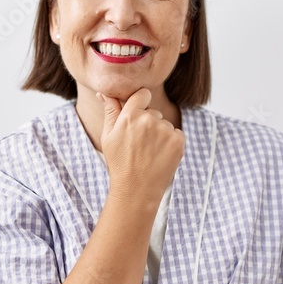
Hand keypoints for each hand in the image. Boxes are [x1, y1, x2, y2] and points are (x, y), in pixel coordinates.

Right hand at [97, 87, 183, 205]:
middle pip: (153, 112)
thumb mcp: (108, 137)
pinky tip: (160, 156)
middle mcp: (149, 119)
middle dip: (148, 123)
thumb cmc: (119, 163)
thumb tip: (104, 93)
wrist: (136, 190)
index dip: (141, 103)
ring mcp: (165, 130)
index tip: (138, 115)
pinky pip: (176, 134)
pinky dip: (171, 143)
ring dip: (160, 135)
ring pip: (165, 125)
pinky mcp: (178, 141)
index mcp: (130, 116)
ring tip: (149, 154)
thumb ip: (110, 112)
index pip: (142, 94)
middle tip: (139, 145)